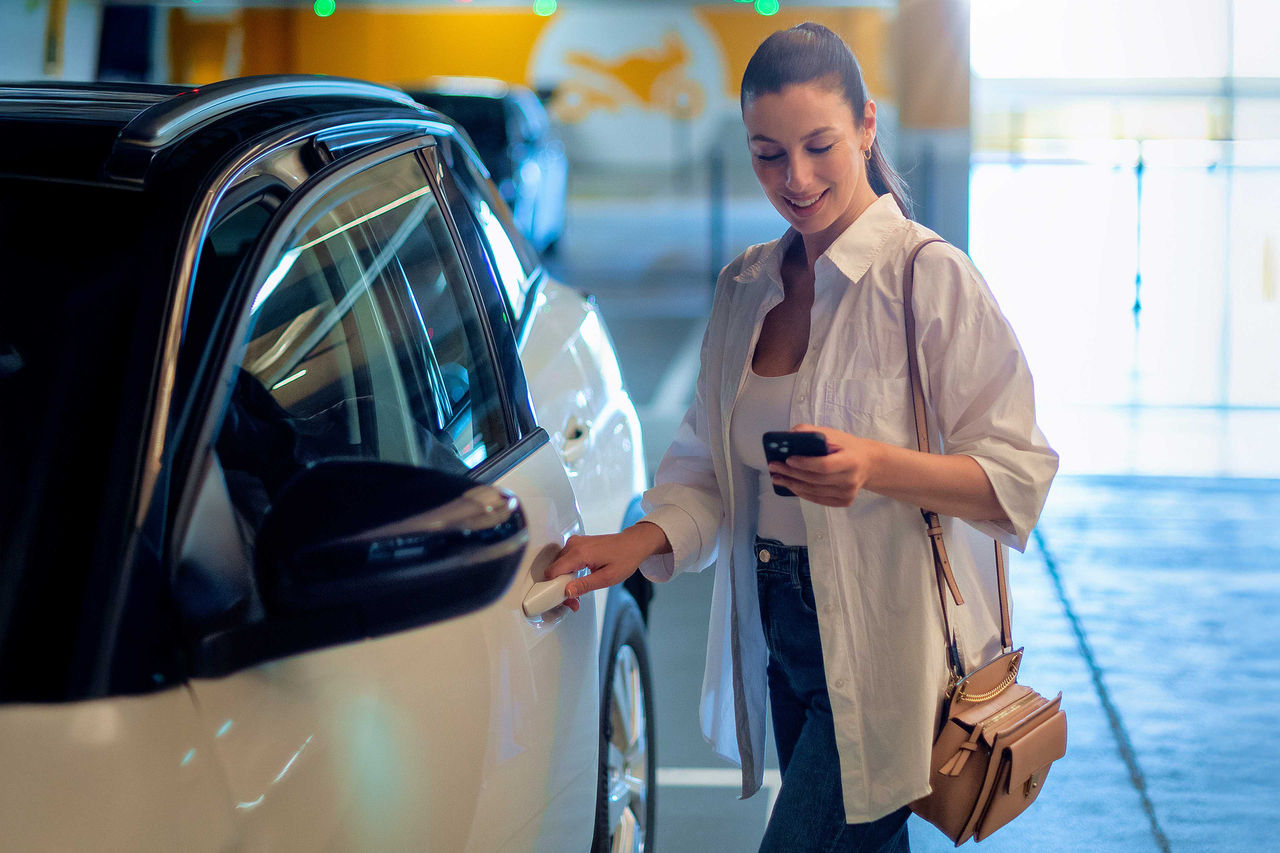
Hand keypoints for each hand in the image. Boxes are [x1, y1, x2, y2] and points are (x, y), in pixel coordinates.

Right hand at [544, 523, 668, 611]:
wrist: (633, 543)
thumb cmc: (625, 557)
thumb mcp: (607, 578)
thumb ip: (585, 585)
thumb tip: (567, 592)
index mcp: (580, 553)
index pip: (553, 572)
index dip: (554, 588)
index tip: (562, 599)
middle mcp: (574, 545)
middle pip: (554, 570)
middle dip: (561, 588)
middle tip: (574, 601)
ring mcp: (574, 543)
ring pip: (558, 566)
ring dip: (565, 581)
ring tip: (579, 592)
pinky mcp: (577, 544)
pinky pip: (565, 560)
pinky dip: (569, 572)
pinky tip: (579, 581)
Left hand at [767, 424, 882, 506]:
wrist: (868, 464)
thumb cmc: (847, 446)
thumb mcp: (833, 434)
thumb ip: (812, 432)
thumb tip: (788, 436)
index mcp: (850, 460)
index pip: (824, 465)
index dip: (805, 463)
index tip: (788, 459)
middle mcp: (850, 480)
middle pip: (815, 480)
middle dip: (791, 473)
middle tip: (773, 467)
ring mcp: (847, 493)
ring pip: (813, 491)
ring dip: (792, 484)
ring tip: (776, 477)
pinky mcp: (843, 501)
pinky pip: (817, 499)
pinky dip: (801, 492)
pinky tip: (790, 485)